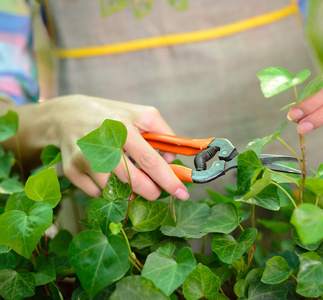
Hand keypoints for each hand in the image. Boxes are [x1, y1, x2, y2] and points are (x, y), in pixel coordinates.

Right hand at [34, 95, 188, 199]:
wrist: (67, 115)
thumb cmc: (111, 116)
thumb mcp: (141, 114)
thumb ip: (163, 133)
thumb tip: (171, 159)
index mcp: (121, 126)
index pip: (150, 160)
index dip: (168, 180)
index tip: (182, 193)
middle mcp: (100, 143)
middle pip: (132, 181)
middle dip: (151, 191)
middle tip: (157, 191)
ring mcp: (84, 159)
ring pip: (116, 191)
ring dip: (129, 191)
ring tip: (130, 177)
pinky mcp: (71, 171)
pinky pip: (98, 194)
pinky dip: (110, 190)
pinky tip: (110, 176)